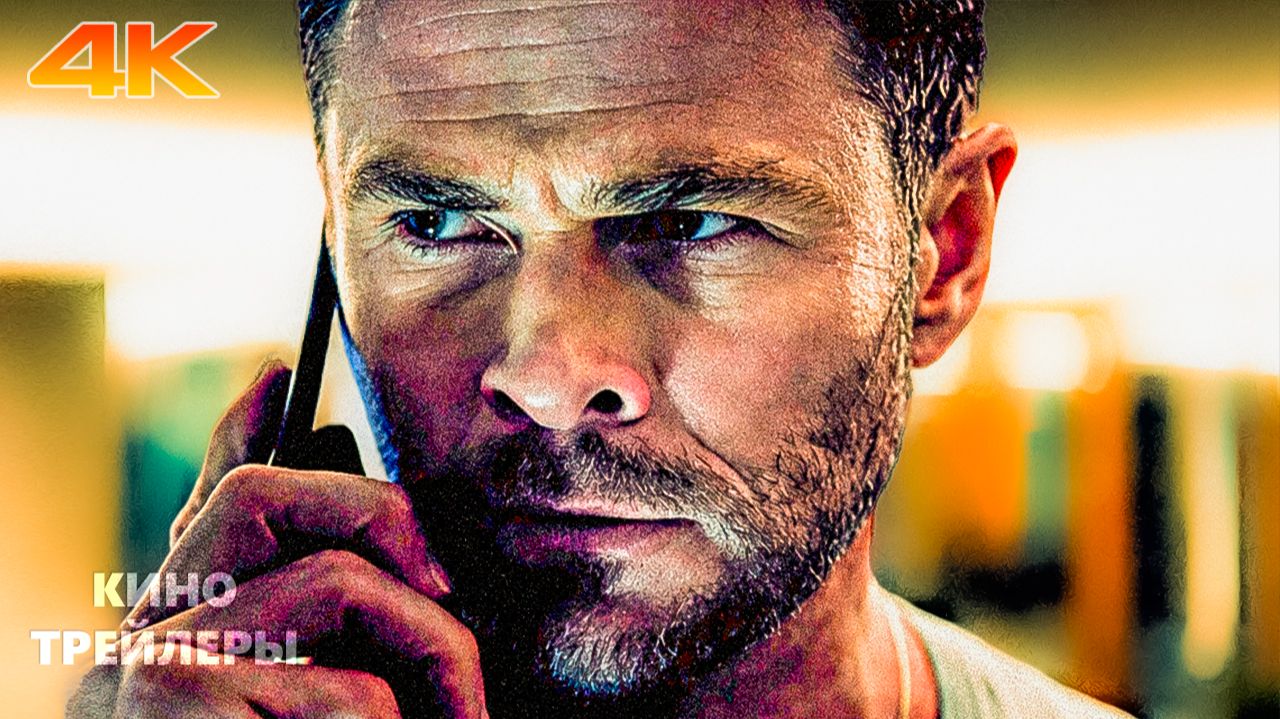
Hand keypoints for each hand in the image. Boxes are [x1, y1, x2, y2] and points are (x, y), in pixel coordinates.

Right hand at [68, 362, 487, 717]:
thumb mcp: (314, 690)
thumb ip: (320, 614)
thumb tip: (336, 507)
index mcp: (176, 636)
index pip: (207, 509)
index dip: (242, 434)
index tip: (282, 378)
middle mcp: (142, 639)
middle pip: (263, 498)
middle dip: (381, 514)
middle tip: (452, 588)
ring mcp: (147, 666)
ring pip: (337, 579)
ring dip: (432, 645)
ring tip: (465, 711)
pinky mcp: (173, 695)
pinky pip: (351, 685)